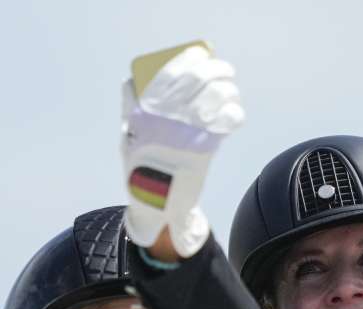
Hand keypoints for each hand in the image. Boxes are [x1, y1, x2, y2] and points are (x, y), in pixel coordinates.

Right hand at [121, 46, 244, 256]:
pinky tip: (233, 114)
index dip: (190, 58)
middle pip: (199, 78)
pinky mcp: (207, 145)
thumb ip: (131, 105)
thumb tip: (133, 81)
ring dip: (228, 89)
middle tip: (225, 70)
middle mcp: (168, 114)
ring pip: (217, 95)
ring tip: (230, 92)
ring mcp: (189, 129)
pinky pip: (228, 119)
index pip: (172, 71)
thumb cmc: (141, 163)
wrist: (154, 198)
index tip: (200, 55)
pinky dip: (234, 112)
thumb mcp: (128, 132)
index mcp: (148, 108)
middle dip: (216, 69)